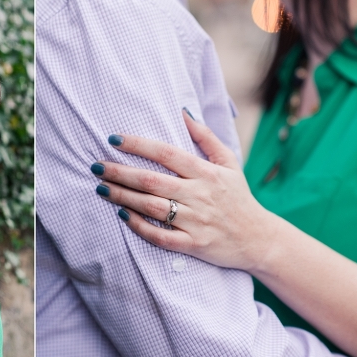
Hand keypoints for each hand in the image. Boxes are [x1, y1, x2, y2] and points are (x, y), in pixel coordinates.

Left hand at [93, 110, 278, 271]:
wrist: (260, 239)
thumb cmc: (239, 197)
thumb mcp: (229, 162)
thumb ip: (206, 137)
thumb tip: (182, 112)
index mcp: (207, 172)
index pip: (166, 153)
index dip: (138, 144)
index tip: (114, 139)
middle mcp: (200, 195)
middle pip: (152, 181)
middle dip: (120, 172)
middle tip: (96, 166)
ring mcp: (196, 221)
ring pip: (151, 207)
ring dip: (123, 198)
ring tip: (101, 188)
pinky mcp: (193, 244)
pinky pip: (161, 236)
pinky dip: (140, 226)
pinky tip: (123, 216)